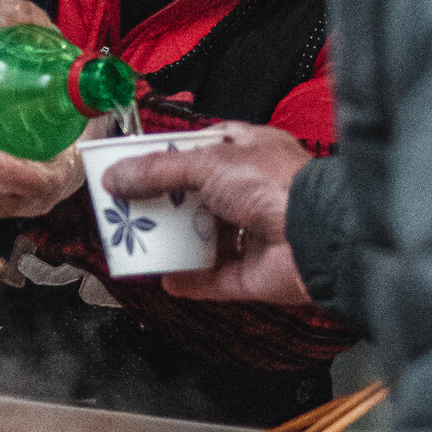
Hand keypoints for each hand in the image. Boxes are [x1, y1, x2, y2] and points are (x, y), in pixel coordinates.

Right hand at [101, 121, 314, 305]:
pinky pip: (215, 279)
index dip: (168, 158)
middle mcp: (254, 192)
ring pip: (204, 239)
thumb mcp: (208, 162)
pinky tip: (166, 277)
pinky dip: (190, 280)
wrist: (314, 237)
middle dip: (165, 203)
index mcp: (250, 152)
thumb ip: (158, 170)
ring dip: (174, 242)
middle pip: (197, 197)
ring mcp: (254, 233)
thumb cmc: (278, 186)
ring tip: (140, 242)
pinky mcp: (253, 273)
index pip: (202, 150)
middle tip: (130, 206)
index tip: (135, 167)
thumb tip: (117, 176)